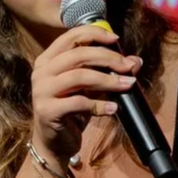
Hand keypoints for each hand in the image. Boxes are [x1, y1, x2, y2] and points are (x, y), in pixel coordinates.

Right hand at [30, 24, 142, 164]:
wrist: (54, 144)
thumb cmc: (72, 112)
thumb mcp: (90, 88)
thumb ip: (108, 71)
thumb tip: (135, 61)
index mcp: (48, 59)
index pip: (71, 36)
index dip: (95, 34)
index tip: (116, 40)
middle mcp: (42, 72)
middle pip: (79, 55)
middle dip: (108, 59)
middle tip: (128, 68)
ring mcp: (42, 91)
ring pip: (80, 76)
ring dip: (108, 80)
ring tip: (127, 86)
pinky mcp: (47, 110)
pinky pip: (79, 103)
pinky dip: (100, 105)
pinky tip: (113, 108)